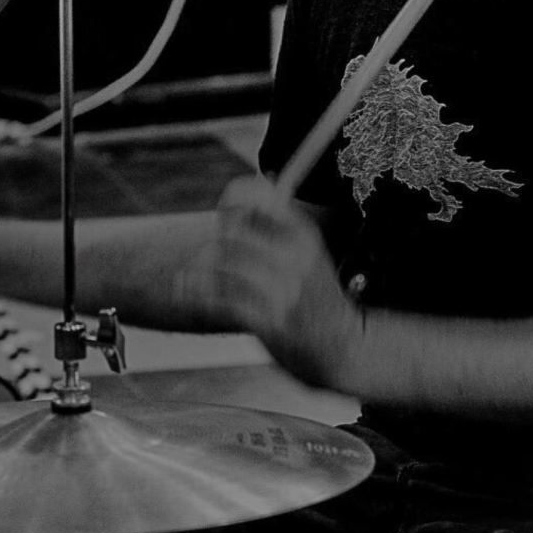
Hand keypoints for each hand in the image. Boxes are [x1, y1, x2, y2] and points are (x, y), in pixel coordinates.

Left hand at [192, 176, 361, 387]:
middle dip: (213, 244)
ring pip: (221, 265)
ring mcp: (283, 291)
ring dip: (199, 272)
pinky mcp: (269, 322)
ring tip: (191, 279)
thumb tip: (257, 184)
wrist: (343, 349)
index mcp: (304, 237)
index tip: (224, 212)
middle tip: (210, 258)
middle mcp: (295, 259)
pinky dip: (197, 294)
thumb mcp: (309, 255)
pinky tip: (189, 294)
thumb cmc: (317, 300)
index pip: (261, 200)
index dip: (233, 201)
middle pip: (232, 234)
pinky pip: (219, 299)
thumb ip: (280, 228)